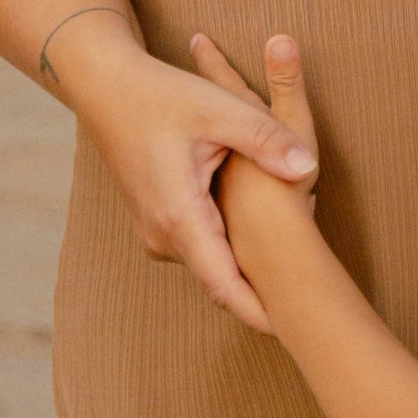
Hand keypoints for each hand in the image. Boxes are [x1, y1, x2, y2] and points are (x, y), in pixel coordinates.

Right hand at [63, 16, 313, 331]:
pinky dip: (230, 244)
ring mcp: (155, 232)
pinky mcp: (157, 223)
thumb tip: (308, 168)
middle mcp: (162, 235)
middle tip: (310, 286)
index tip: (293, 329)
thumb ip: (265, 139)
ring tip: (295, 248)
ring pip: (211, 262)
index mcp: (179, 215)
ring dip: (248, 262)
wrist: (107, 87)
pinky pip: (199, 247)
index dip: (259, 311)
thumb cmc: (160, 96)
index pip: (224, 284)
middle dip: (263, 286)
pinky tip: (260, 227)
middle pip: (221, 280)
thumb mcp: (219, 109)